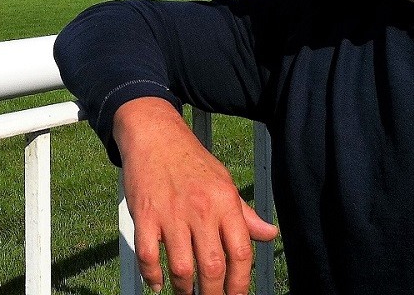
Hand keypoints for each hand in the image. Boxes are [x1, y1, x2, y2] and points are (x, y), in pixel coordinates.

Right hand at [113, 97, 278, 294]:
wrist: (154, 135)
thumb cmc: (190, 160)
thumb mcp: (223, 181)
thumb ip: (245, 213)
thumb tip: (270, 234)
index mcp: (224, 201)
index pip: (241, 252)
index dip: (240, 284)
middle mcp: (200, 209)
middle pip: (213, 267)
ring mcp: (170, 213)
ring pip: (182, 269)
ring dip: (185, 291)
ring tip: (187, 293)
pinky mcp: (144, 215)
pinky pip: (149, 257)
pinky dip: (152, 277)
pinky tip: (157, 283)